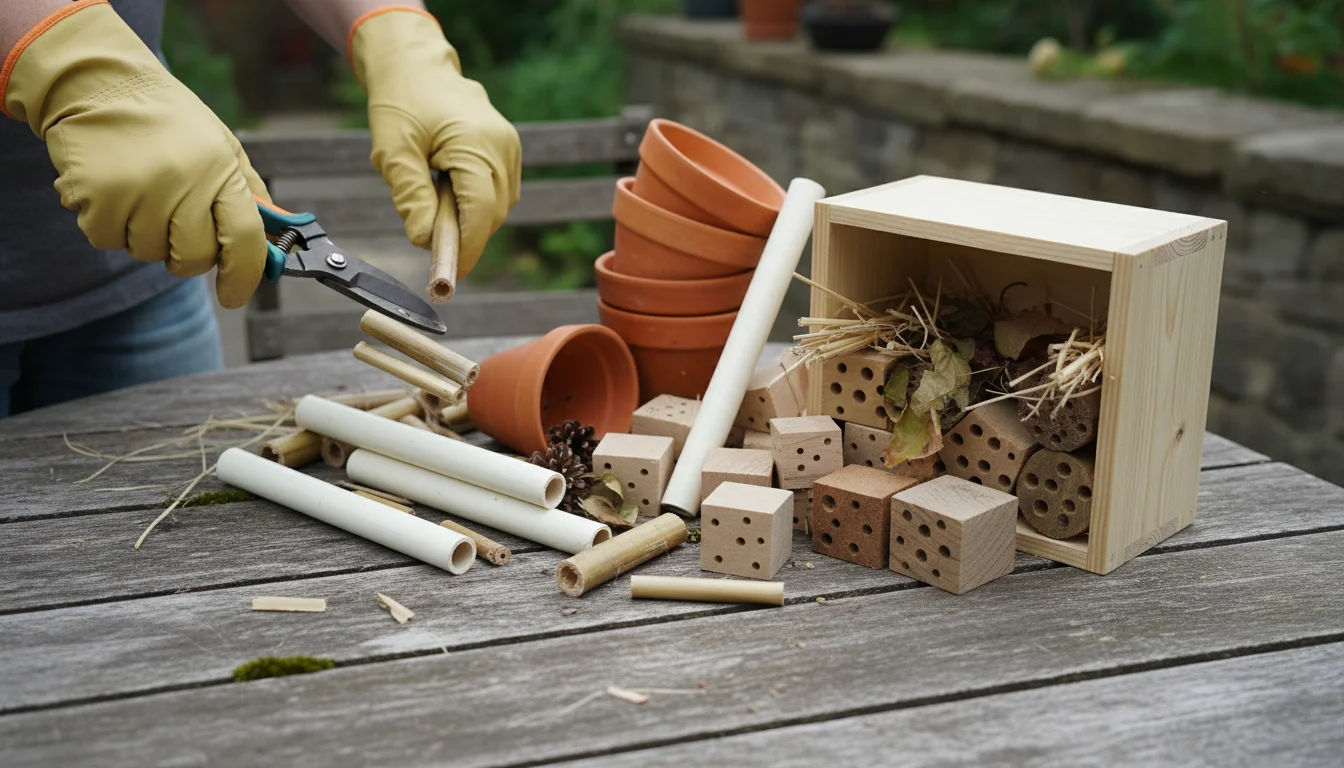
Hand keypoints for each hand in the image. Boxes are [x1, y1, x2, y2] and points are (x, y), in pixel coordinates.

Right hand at [1, 0, 269, 308]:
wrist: (99, 82)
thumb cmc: (167, 119)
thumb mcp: (222, 147)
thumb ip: (250, 196)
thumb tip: (281, 240)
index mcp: (221, 170)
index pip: (244, 239)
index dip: (244, 275)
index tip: (235, 294)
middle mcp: (182, 182)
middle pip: (194, 258)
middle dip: (187, 253)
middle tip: (174, 219)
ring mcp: (138, 191)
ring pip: (148, 253)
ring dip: (144, 234)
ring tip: (140, 189)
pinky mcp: (95, 197)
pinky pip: (108, 240)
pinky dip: (109, 225)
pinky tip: (113, 189)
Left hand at [350, 7, 520, 277]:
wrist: (416, 64)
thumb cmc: (401, 102)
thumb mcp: (393, 152)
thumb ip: (410, 198)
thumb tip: (425, 240)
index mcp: (477, 145)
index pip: (481, 213)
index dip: (466, 249)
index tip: (448, 277)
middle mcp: (503, 147)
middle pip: (493, 215)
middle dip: (465, 238)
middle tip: (433, 249)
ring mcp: (510, 147)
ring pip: (498, 206)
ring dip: (469, 219)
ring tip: (434, 204)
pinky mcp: (507, 150)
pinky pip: (498, 192)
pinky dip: (475, 204)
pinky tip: (448, 193)